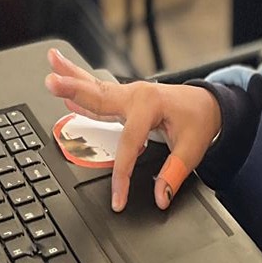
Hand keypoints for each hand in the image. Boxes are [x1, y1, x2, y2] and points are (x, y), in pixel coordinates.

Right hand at [44, 47, 221, 211]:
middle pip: (99, 97)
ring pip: (95, 87)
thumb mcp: (192, 150)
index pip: (128, 145)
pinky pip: (99, 90)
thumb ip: (173, 174)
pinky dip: (80, 83)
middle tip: (50, 82)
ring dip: (71, 77)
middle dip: (73, 90)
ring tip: (51, 63)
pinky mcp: (126, 97)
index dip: (121, 176)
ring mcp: (129, 94)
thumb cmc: (201, 121)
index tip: (117, 200)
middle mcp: (137, 95)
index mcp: (151, 106)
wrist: (211, 104)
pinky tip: (63, 79)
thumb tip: (160, 197)